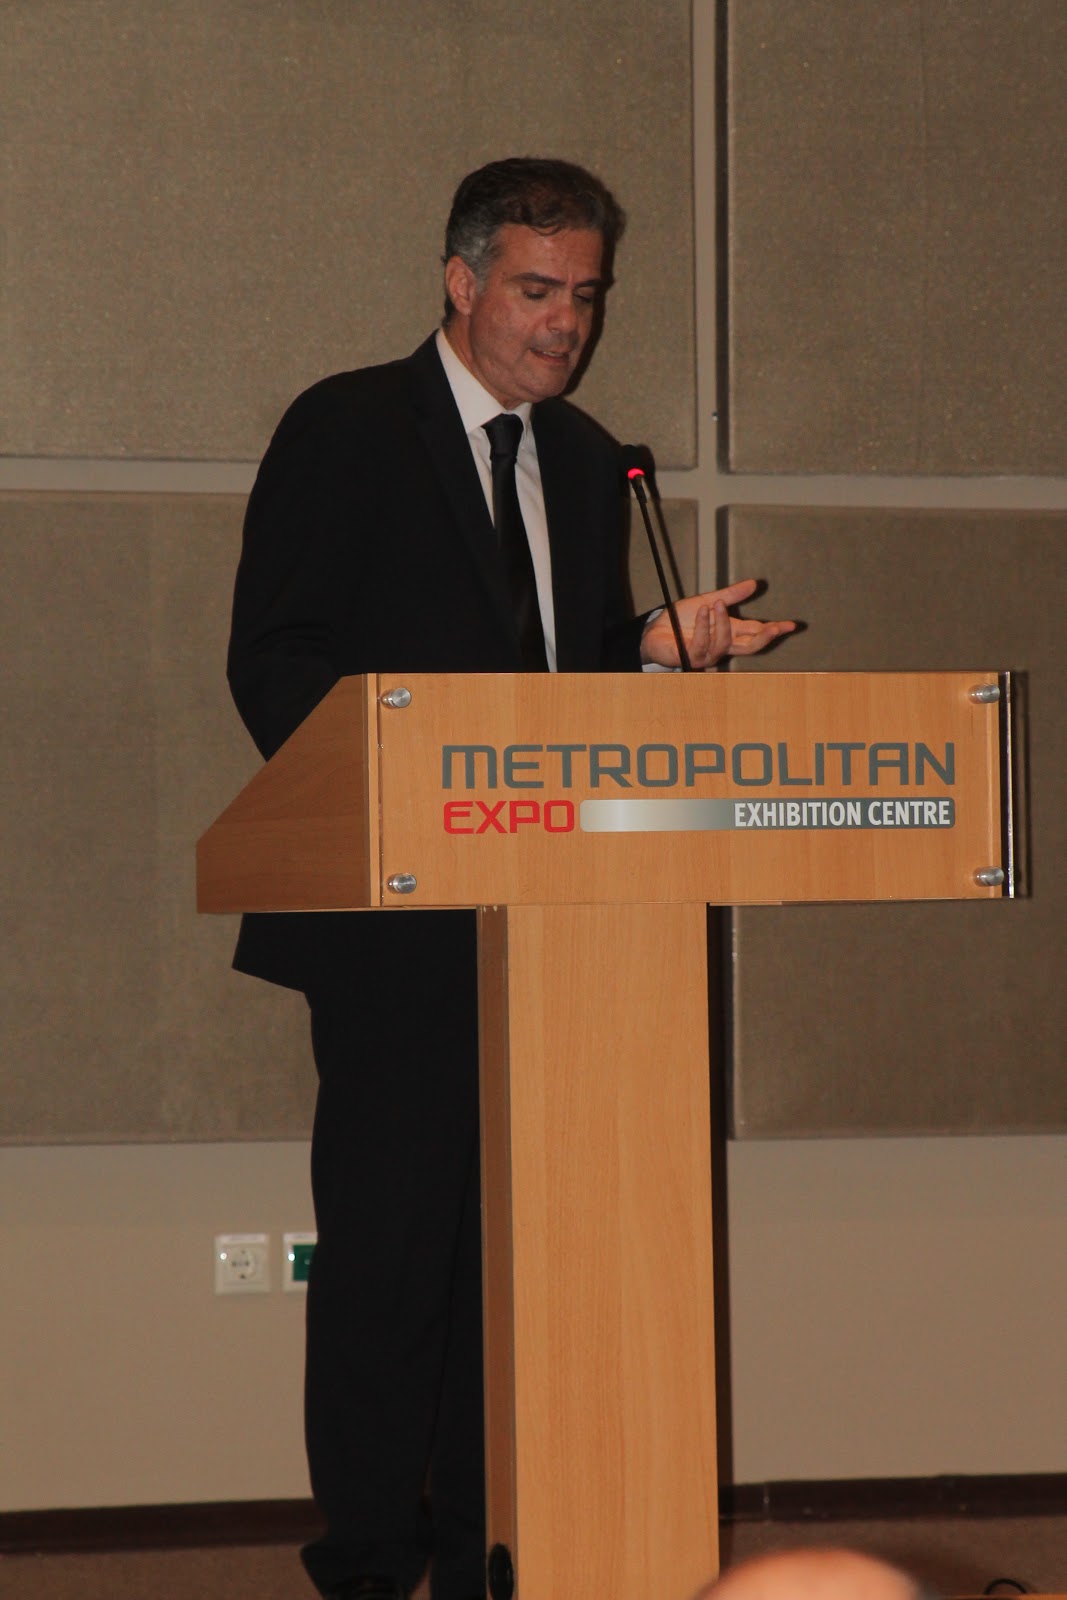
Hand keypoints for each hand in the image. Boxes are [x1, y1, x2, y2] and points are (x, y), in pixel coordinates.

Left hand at [639, 579, 795, 669]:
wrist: (655, 629)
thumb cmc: (681, 620)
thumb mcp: (708, 601)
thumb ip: (731, 595)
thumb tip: (754, 584)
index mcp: (729, 633)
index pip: (756, 633)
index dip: (774, 630)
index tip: (791, 625)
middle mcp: (722, 647)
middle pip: (749, 647)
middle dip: (764, 638)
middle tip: (774, 627)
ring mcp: (707, 654)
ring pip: (724, 642)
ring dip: (722, 621)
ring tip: (716, 603)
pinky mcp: (690, 656)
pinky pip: (702, 643)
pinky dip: (704, 625)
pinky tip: (703, 611)